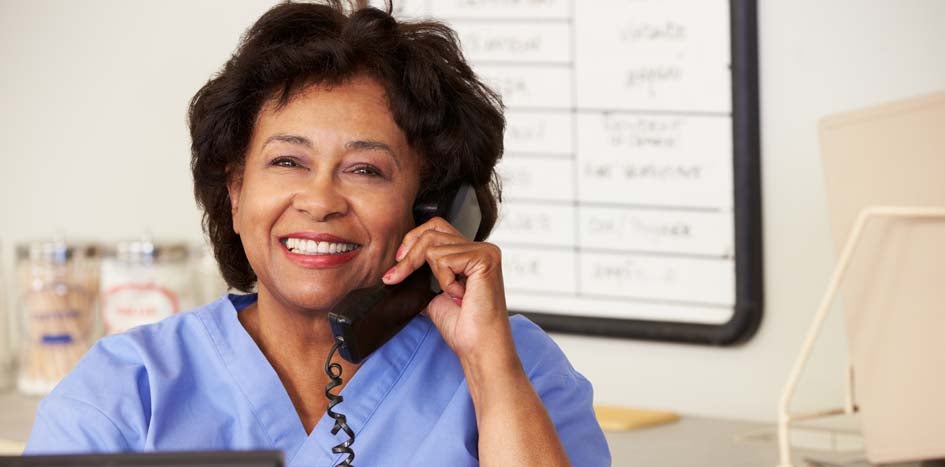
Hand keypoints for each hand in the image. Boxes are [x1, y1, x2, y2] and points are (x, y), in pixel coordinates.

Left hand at [381, 217, 514, 363]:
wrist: (478, 346)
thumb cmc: (464, 327)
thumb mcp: (435, 297)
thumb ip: (425, 277)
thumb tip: (399, 269)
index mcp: (471, 254)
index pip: (436, 227)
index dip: (412, 241)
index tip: (397, 265)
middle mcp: (481, 248)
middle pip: (432, 230)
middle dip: (409, 254)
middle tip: (396, 275)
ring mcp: (485, 251)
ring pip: (433, 246)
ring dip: (433, 275)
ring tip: (451, 295)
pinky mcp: (484, 259)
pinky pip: (444, 259)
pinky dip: (445, 280)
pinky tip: (460, 295)